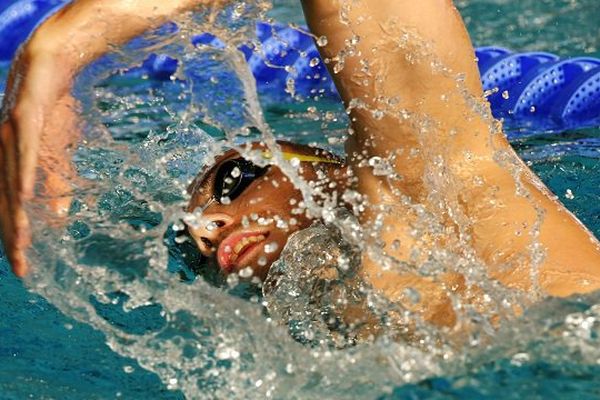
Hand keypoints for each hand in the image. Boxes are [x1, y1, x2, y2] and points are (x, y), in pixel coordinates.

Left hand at [0, 36, 77, 276]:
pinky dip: (24, 176)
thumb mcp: (58, 156)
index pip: (10, 211)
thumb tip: (62, 221)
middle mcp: (1, 156)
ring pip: (10, 185)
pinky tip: (23, 197)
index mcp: (9, 166)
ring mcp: (8, 139)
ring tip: (21, 245)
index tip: (22, 267)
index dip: (14, 240)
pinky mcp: (22, 121)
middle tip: (20, 269)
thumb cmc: (54, 111)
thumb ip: (56, 187)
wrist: (52, 67)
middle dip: (11, 238)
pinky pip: (23, 154)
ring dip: (14, 217)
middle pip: (4, 205)